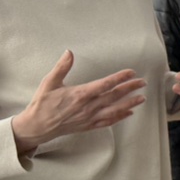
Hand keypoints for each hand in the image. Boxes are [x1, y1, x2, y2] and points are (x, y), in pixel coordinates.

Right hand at [12, 51, 144, 156]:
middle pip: (114, 96)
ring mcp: (89, 117)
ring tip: (142, 98)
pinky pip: (108, 122)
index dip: (120, 78)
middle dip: (130, 89)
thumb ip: (61, 67)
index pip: (105, 84)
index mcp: (80, 94)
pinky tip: (129, 112)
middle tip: (142, 82)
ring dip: (130, 103)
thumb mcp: (49, 82)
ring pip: (115, 110)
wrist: (37, 126)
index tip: (131, 73)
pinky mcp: (88, 126)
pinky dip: (120, 117)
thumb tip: (69, 52)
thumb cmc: (42, 104)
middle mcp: (88, 107)